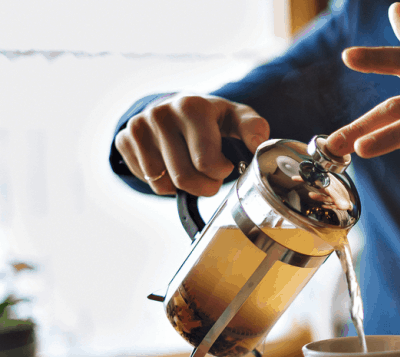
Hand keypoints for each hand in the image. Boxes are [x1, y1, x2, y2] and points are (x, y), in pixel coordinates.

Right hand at [115, 93, 269, 196]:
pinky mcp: (124, 139)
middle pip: (184, 178)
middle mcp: (160, 113)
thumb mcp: (237, 117)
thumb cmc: (213, 118)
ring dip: (184, 187)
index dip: (221, 173)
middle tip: (211, 177)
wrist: (177, 107)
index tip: (225, 165)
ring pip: (164, 184)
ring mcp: (138, 126)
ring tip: (192, 167)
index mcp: (191, 107)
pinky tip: (172, 165)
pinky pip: (148, 182)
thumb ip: (253, 127)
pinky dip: (164, 183)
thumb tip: (256, 143)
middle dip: (204, 186)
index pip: (206, 162)